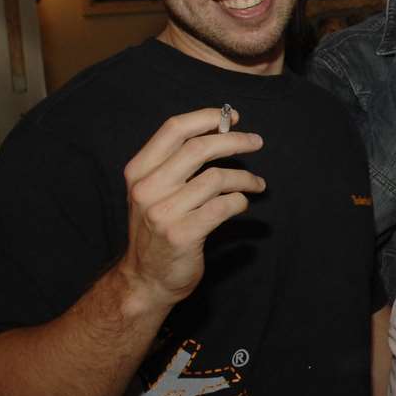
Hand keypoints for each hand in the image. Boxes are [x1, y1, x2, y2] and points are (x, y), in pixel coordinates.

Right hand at [118, 108, 266, 308]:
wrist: (146, 279)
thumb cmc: (157, 231)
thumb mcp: (153, 192)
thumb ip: (176, 164)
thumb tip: (219, 131)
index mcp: (139, 171)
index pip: (173, 129)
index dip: (207, 118)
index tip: (232, 117)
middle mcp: (148, 188)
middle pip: (199, 148)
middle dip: (234, 140)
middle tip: (256, 142)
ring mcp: (163, 212)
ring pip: (217, 178)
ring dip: (245, 177)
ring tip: (257, 183)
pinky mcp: (183, 234)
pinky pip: (224, 206)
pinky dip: (240, 201)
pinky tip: (242, 204)